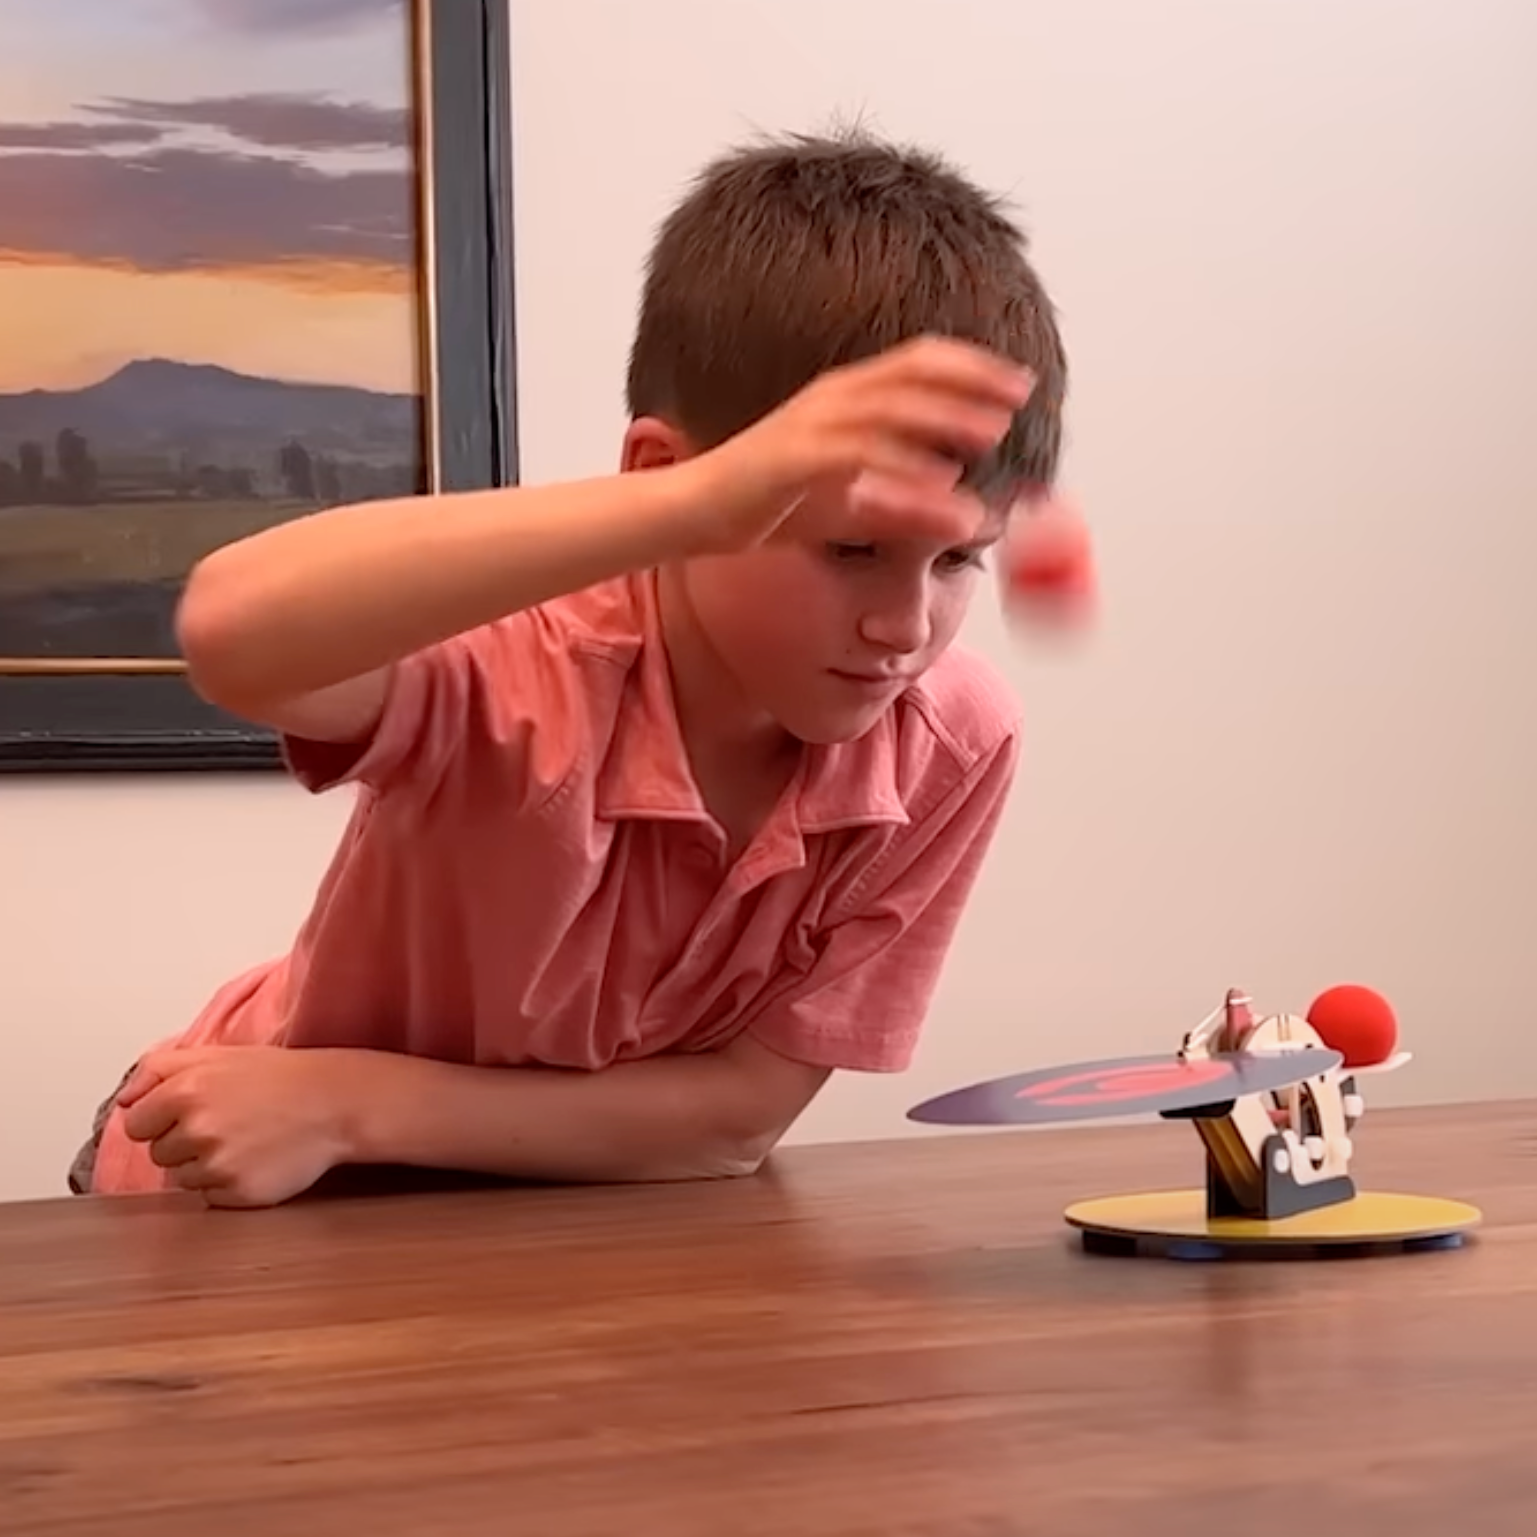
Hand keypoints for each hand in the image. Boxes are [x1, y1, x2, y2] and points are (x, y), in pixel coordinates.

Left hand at [116, 1046, 351, 1207]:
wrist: (335, 1103)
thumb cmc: (279, 1078)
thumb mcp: (219, 1055)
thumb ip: (160, 1068)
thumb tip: (125, 1100)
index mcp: (185, 1090)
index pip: (137, 1123)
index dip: (162, 1117)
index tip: (192, 1111)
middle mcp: (196, 1128)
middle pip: (159, 1153)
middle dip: (185, 1141)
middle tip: (228, 1123)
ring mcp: (216, 1163)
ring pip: (182, 1178)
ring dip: (206, 1164)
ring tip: (244, 1141)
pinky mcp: (236, 1192)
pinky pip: (209, 1197)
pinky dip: (227, 1184)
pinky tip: (254, 1160)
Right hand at [686, 336, 1034, 553]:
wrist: (693, 514)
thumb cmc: (765, 505)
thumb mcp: (848, 507)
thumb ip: (903, 506)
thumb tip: (961, 509)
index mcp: (844, 398)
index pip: (916, 364)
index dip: (971, 368)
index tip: (1018, 383)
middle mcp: (831, 398)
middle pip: (914, 373)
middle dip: (973, 381)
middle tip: (1023, 395)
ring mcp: (810, 424)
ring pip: (892, 408)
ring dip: (946, 417)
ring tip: (993, 433)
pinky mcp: (793, 458)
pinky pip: (858, 454)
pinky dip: (902, 464)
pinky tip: (938, 476)